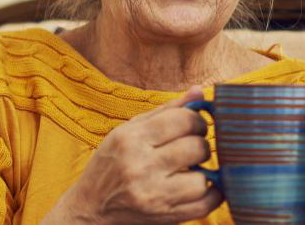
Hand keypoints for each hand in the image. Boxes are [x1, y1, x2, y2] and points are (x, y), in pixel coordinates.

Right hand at [44, 86, 222, 224]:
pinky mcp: (164, 217)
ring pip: (203, 178)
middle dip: (202, 145)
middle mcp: (140, 167)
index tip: (195, 126)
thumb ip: (165, 111)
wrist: (91, 210)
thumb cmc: (111, 165)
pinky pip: (206, 204)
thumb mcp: (128, 131)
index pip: (183, 120)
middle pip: (196, 148)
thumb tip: (200, 91)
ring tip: (194, 169)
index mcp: (130, 140)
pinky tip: (201, 186)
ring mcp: (153, 195)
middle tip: (195, 148)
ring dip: (205, 172)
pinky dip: (213, 194)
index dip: (198, 120)